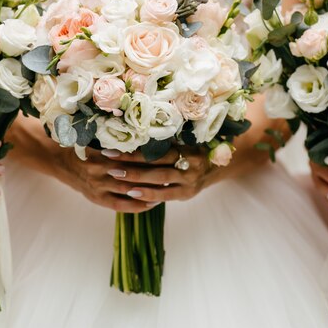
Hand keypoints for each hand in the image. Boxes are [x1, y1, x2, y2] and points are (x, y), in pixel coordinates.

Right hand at [50, 147, 190, 212]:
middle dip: (154, 174)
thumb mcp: (97, 136)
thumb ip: (117, 138)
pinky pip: (121, 205)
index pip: (131, 156)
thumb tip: (146, 133)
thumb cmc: (81, 144)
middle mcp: (99, 170)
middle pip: (133, 173)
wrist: (57, 159)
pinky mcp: (97, 199)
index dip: (151, 157)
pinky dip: (138, 206)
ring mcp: (98, 186)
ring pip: (130, 190)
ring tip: (169, 188)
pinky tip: (152, 203)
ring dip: (150, 190)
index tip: (169, 156)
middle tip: (175, 173)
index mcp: (101, 152)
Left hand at [99, 146, 215, 204]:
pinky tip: (132, 194)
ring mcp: (189, 180)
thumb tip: (134, 132)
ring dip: (136, 179)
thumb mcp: (185, 140)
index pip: (157, 147)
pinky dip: (148, 195)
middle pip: (156, 163)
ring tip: (116, 176)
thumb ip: (166, 139)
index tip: (114, 146)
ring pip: (159, 179)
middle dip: (131, 163)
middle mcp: (189, 162)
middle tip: (109, 162)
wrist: (218, 166)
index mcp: (186, 145)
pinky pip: (165, 196)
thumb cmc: (194, 148)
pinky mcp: (187, 194)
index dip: (136, 148)